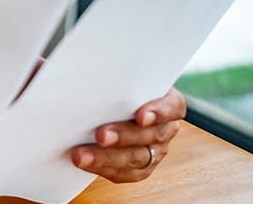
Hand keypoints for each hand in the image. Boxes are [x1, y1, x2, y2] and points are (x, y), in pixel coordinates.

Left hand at [68, 88, 185, 183]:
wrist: (119, 103)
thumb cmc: (123, 86)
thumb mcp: (125, 78)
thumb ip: (118, 80)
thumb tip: (89, 79)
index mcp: (169, 103)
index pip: (171, 107)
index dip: (158, 112)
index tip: (141, 115)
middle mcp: (166, 129)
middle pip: (150, 135)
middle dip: (124, 136)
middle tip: (101, 135)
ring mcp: (155, 151)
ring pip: (136, 158)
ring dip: (106, 157)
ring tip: (82, 155)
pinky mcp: (141, 168)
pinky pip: (125, 173)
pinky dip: (103, 168)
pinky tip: (85, 163)